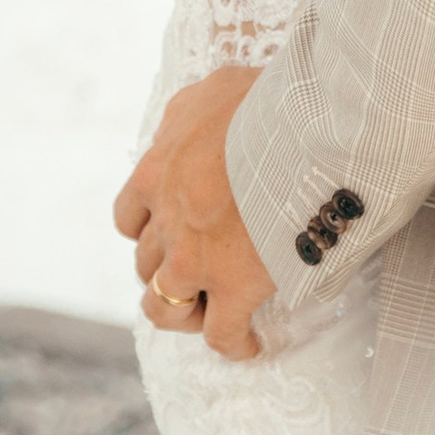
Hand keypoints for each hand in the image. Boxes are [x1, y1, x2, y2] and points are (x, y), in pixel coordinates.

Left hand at [113, 63, 274, 362]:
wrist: (305, 126)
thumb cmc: (267, 100)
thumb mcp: (211, 90)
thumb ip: (190, 114)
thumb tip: (193, 123)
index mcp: (156, 174)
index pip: (129, 218)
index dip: (150, 231)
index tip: (172, 234)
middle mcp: (166, 221)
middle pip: (146, 264)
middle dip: (169, 270)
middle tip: (202, 273)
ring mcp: (195, 259)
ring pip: (163, 307)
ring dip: (184, 312)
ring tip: (213, 313)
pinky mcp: (234, 287)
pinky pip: (222, 335)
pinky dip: (233, 344)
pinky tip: (250, 344)